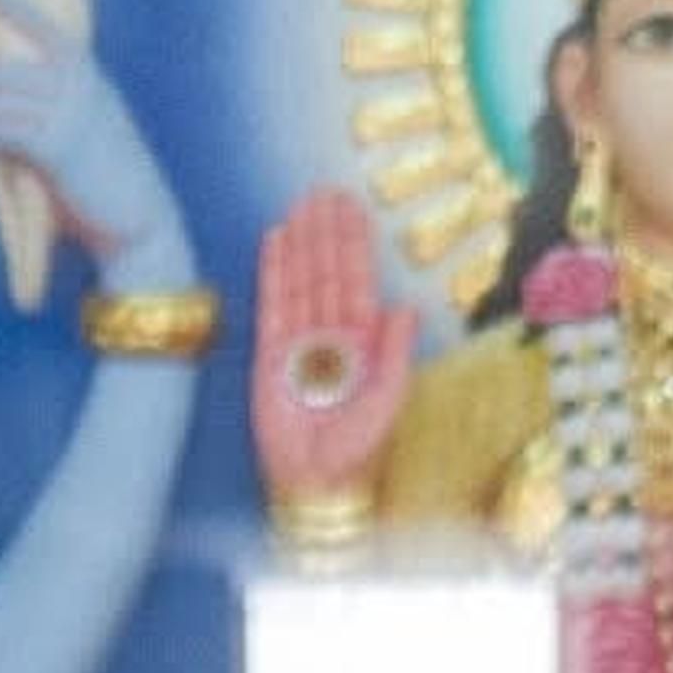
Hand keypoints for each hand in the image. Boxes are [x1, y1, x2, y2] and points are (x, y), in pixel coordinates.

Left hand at [0, 0, 185, 278]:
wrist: (141, 223)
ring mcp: (70, 116)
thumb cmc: (106, 182)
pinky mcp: (58, 148)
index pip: (44, 27)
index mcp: (89, 77)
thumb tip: (2, 107)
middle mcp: (81, 88)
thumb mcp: (85, 131)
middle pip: (6, 71)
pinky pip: (4, 131)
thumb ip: (53, 111)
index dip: (8, 3)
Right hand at [251, 185, 418, 507]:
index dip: (354, 243)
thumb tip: (402, 306)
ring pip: (301, 280)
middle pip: (328, 271)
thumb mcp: (388, 400)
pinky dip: (274, 272)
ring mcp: (299, 342)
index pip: (358, 280)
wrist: (316, 481)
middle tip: (324, 190)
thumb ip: (396, 353)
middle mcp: (331, 334)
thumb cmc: (358, 450)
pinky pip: (272, 304)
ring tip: (301, 204)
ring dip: (301, 242)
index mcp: (364, 342)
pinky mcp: (270, 355)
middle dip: (326, 232)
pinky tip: (276, 241)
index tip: (352, 207)